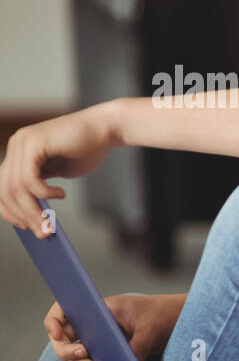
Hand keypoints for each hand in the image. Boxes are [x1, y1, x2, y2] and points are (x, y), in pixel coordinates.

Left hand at [0, 103, 120, 236]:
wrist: (107, 128)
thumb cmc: (89, 149)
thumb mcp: (60, 171)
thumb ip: (43, 186)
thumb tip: (35, 215)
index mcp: (19, 154)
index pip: (2, 188)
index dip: (11, 212)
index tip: (28, 227)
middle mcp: (16, 146)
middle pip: (5, 190)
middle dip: (23, 216)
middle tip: (43, 233)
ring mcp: (23, 143)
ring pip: (15, 187)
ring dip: (33, 211)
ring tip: (51, 223)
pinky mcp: (35, 143)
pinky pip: (29, 178)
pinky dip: (44, 193)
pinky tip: (62, 194)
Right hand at [44, 292, 184, 360]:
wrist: (179, 322)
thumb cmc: (162, 315)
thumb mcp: (151, 327)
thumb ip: (137, 346)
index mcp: (97, 310)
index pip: (62, 312)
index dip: (52, 323)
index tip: (56, 334)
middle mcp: (93, 328)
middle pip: (67, 344)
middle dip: (72, 354)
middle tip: (85, 356)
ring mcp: (100, 346)